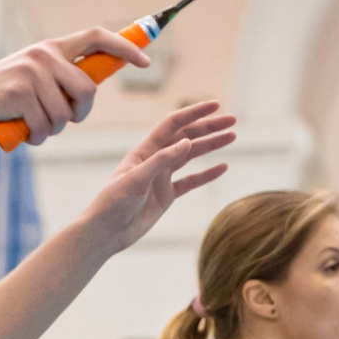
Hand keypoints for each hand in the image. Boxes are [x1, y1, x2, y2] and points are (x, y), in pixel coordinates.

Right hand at [0, 27, 151, 146]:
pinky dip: (37, 137)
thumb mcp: (32, 78)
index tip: (145, 62)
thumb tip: (91, 87)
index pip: (96, 37)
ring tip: (32, 125)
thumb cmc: (0, 97)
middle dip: (81, 113)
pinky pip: (46, 126)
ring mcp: (32, 72)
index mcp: (51, 48)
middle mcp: (44, 55)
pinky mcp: (20, 93)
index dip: (124, 48)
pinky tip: (21, 131)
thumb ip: (59, 77)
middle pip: (88, 89)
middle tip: (64, 121)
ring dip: (53, 130)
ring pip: (66, 114)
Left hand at [76, 100, 235, 252]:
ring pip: (191, 156)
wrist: (106, 233)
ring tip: (232, 136)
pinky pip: (191, 181)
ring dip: (211, 145)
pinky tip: (222, 167)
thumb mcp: (136, 179)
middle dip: (209, 127)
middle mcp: (154, 160)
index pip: (173, 125)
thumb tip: (187, 142)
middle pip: (186, 137)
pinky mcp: (166, 196)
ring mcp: (161, 178)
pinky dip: (207, 174)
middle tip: (232, 121)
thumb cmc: (113, 203)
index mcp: (145, 151)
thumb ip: (161, 160)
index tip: (216, 105)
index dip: (194, 113)